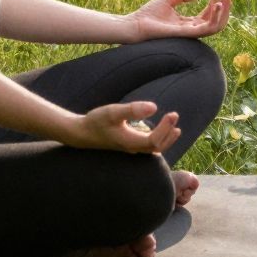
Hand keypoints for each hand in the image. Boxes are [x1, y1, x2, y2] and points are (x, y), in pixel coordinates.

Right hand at [66, 100, 180, 154]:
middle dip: (169, 134)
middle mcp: (132, 148)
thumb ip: (132, 110)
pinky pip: (147, 146)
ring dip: (165, 139)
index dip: (165, 129)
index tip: (172, 114)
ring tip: (175, 128)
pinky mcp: (127, 145)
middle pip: (156, 148)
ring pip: (152, 149)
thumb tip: (154, 108)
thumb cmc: (96, 122)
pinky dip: (157, 140)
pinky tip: (158, 131)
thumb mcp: (113, 112)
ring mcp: (130, 148)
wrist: (81, 133)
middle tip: (175, 116)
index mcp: (130, 142)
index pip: (155, 141)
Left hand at [126, 0, 231, 41]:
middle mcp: (190, 30)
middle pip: (214, 22)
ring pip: (214, 28)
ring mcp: (189, 33)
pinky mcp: (186, 33)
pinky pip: (206, 29)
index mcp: (186, 24)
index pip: (206, 16)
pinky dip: (214, 18)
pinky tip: (217, 6)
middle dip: (224, 10)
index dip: (214, 4)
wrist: (136, 24)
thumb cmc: (148, 14)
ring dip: (223, 14)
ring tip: (225, 1)